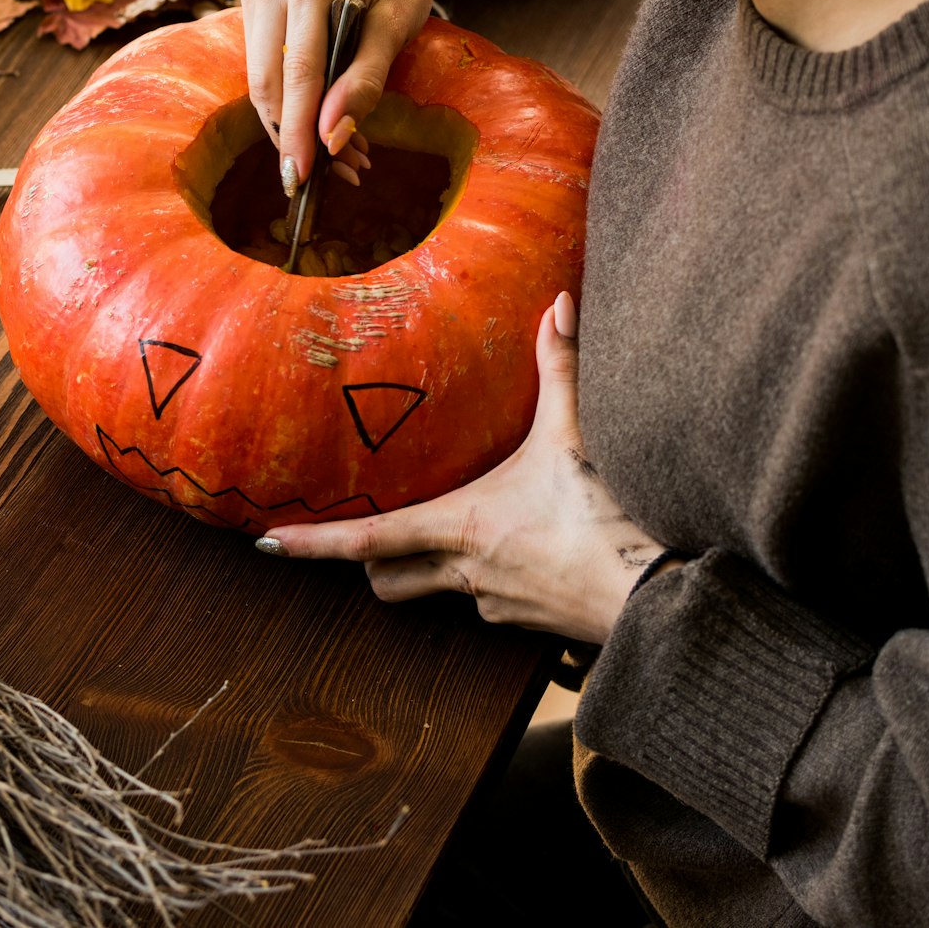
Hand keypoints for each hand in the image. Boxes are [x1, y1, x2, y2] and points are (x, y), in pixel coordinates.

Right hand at [243, 0, 466, 193]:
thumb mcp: (396, 27)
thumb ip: (365, 81)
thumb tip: (331, 138)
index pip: (297, 69)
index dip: (298, 128)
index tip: (303, 176)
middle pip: (269, 81)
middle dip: (297, 136)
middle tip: (335, 178)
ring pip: (263, 83)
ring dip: (295, 128)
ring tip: (343, 161)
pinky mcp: (254, 11)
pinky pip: (266, 71)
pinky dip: (293, 107)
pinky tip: (326, 132)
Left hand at [256, 293, 669, 643]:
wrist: (659, 596)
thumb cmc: (611, 518)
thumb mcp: (577, 435)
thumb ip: (561, 366)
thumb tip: (559, 302)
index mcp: (461, 526)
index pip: (367, 542)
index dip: (313, 543)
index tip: (269, 542)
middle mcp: (466, 572)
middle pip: (387, 580)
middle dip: (370, 563)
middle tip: (365, 539)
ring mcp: (495, 604)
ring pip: (437, 593)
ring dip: (430, 570)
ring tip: (453, 536)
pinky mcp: (528, 624)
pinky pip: (487, 603)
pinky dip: (487, 580)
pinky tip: (521, 553)